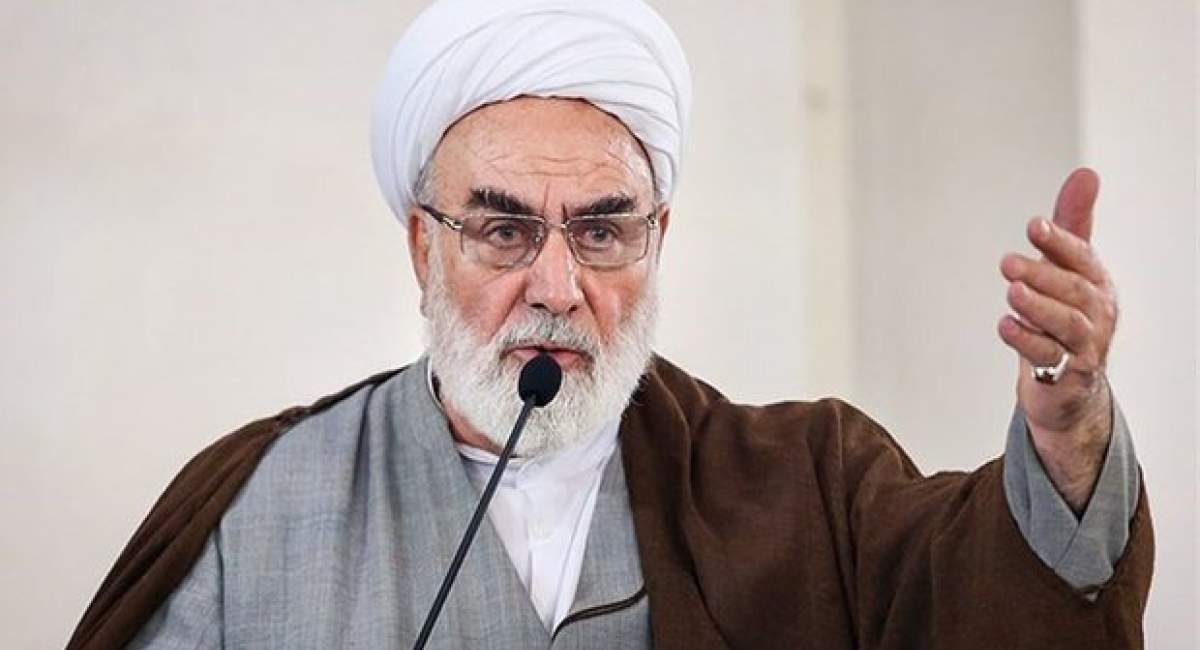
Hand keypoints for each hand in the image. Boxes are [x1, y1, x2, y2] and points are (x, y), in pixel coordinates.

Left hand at [997, 168, 1117, 512]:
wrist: (1068, 386)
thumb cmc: (1064, 317)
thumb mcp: (1067, 270)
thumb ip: (1072, 225)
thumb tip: (1086, 173)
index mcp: (1096, 284)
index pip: (1081, 258)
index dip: (1059, 242)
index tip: (1033, 226)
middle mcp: (1095, 314)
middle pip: (1073, 291)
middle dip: (1042, 274)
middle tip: (1007, 263)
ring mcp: (1084, 346)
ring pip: (1064, 324)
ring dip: (1037, 307)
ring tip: (1011, 292)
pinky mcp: (1067, 374)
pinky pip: (1048, 357)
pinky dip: (1026, 341)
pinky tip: (1005, 326)